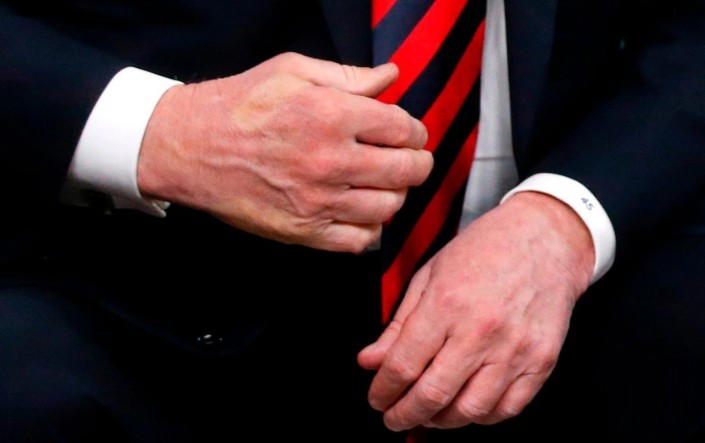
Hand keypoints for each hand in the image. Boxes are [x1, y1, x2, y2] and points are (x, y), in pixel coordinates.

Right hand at [137, 53, 431, 251]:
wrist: (190, 148)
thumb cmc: (240, 105)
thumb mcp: (292, 71)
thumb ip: (349, 76)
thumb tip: (392, 76)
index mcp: (332, 116)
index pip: (403, 130)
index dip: (416, 132)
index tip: (411, 134)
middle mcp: (330, 161)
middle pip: (406, 171)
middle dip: (418, 164)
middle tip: (412, 161)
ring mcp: (317, 201)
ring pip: (388, 208)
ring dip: (395, 196)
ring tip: (384, 185)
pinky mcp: (302, 232)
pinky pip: (358, 241)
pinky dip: (370, 229)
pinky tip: (362, 213)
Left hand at [358, 192, 594, 429]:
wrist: (545, 238)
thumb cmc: (485, 250)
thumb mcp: (429, 275)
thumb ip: (398, 324)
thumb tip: (370, 361)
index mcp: (446, 303)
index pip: (402, 365)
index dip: (383, 391)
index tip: (377, 398)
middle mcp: (480, 330)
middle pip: (432, 395)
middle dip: (405, 415)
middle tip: (394, 417)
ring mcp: (514, 348)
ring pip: (469, 410)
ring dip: (440, 421)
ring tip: (428, 414)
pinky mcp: (542, 360)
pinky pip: (507, 408)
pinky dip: (481, 417)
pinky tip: (465, 407)